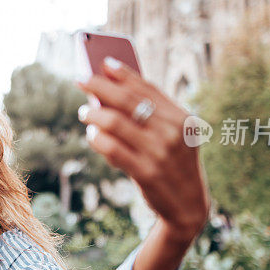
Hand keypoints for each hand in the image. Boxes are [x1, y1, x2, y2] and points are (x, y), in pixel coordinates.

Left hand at [76, 58, 210, 243]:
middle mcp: (173, 133)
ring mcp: (160, 153)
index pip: (148, 89)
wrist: (188, 206)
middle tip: (81, 80)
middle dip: (100, 86)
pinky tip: (91, 133)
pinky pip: (112, 148)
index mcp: (182, 119)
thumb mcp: (172, 137)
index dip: (124, 74)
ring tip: (83, 111)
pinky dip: (96, 137)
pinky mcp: (146, 172)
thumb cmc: (173, 164)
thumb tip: (107, 92)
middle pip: (128, 101)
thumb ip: (149, 115)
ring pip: (115, 123)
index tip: (104, 63)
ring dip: (93, 113)